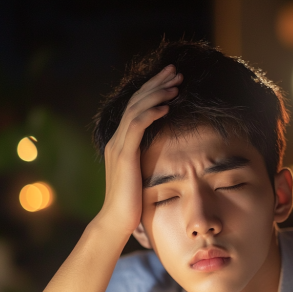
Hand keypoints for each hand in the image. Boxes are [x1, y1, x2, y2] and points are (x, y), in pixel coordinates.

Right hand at [96, 65, 182, 235]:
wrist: (116, 220)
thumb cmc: (132, 201)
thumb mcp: (140, 174)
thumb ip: (146, 158)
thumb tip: (162, 152)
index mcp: (121, 142)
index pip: (136, 107)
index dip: (153, 90)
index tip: (171, 80)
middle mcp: (117, 139)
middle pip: (136, 101)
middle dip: (156, 83)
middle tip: (175, 70)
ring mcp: (118, 146)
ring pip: (136, 109)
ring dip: (157, 93)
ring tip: (176, 83)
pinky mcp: (124, 155)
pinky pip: (136, 127)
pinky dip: (151, 113)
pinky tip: (167, 106)